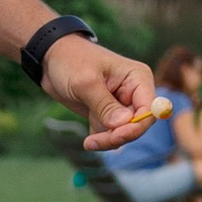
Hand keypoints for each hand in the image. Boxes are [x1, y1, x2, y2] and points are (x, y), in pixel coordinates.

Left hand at [42, 37, 160, 148]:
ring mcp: (122, 104)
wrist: (52, 58)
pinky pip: (112, 134)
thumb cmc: (70, 61)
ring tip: (88, 140)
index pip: (149, 110)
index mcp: (138, 78)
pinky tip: (88, 136)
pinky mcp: (109, 113)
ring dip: (107, 138)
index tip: (114, 136)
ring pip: (124, 132)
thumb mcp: (85, 82)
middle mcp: (135, 92)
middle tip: (92, 143)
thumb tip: (124, 123)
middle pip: (138, 125)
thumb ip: (105, 105)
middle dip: (117, 136)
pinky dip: (101, 138)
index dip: (136, 127)